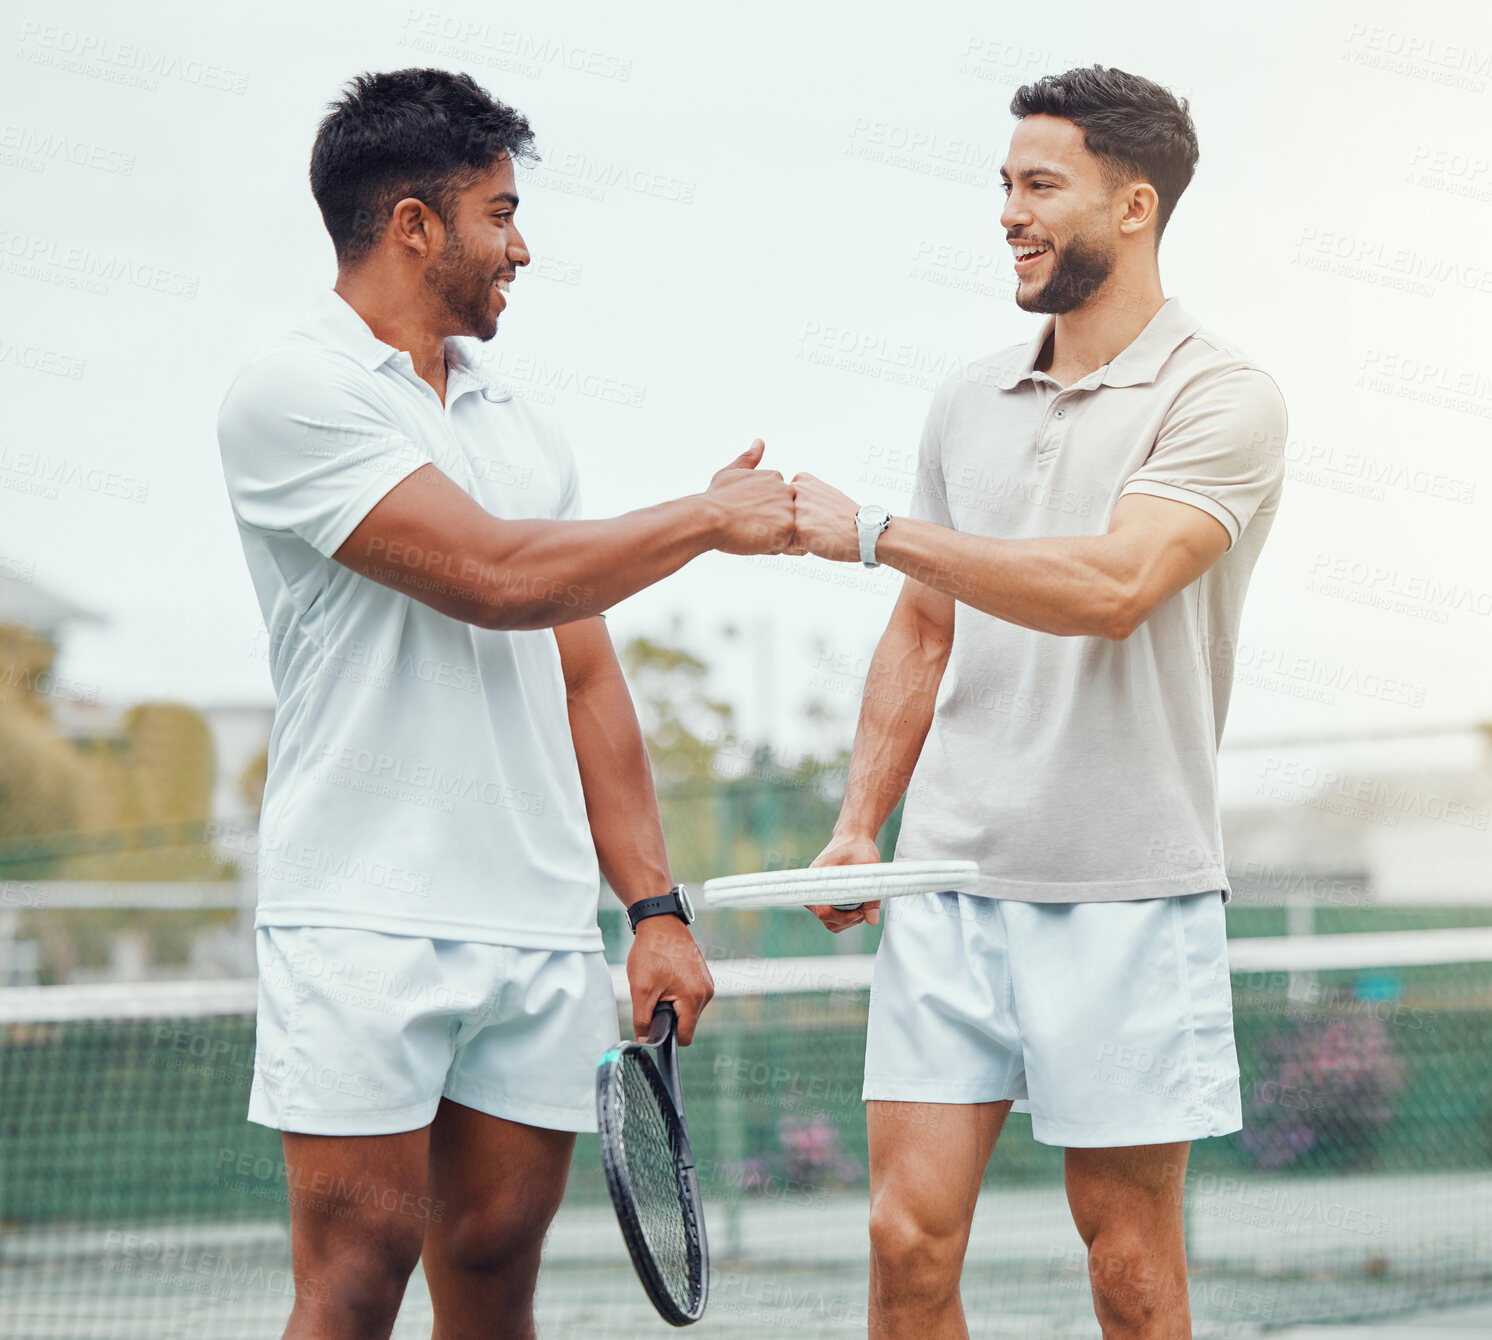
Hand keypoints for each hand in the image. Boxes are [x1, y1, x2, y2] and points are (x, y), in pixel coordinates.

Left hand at [626, 914, 713, 1044]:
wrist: (660, 922)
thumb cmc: (652, 951)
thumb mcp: (641, 989)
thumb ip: (643, 1020)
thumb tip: (645, 1041)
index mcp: (694, 998)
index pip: (685, 1037)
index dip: (667, 1035)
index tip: (654, 1022)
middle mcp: (707, 992)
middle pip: (687, 1023)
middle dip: (669, 1015)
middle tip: (654, 995)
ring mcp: (707, 983)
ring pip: (688, 1009)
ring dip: (673, 1003)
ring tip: (660, 983)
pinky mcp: (703, 975)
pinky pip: (690, 995)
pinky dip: (677, 992)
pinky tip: (667, 976)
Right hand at [704, 440, 797, 555]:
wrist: (708, 518)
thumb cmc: (716, 497)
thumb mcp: (732, 472)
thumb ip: (749, 458)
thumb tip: (759, 441)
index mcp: (775, 477)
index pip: (774, 502)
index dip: (757, 511)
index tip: (743, 511)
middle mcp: (786, 491)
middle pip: (781, 517)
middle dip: (766, 524)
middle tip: (745, 522)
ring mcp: (789, 511)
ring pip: (781, 532)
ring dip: (767, 535)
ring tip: (748, 530)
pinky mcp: (786, 532)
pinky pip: (780, 546)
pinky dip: (766, 547)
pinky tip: (751, 539)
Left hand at [789, 473, 861, 562]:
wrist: (867, 531)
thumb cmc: (845, 518)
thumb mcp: (823, 494)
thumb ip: (803, 495)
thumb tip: (780, 503)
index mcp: (801, 480)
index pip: (782, 504)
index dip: (798, 516)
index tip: (818, 516)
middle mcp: (795, 490)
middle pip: (779, 518)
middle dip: (793, 528)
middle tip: (819, 527)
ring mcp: (795, 509)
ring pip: (780, 532)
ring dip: (795, 539)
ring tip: (818, 535)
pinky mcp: (797, 530)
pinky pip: (785, 547)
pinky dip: (800, 550)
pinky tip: (819, 543)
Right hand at [804, 831, 882, 932]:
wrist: (852, 839)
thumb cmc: (858, 848)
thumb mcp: (869, 867)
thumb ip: (871, 895)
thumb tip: (872, 920)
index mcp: (817, 877)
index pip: (822, 909)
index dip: (841, 916)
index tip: (859, 911)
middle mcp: (812, 887)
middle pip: (826, 919)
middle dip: (848, 919)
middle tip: (865, 908)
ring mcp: (816, 893)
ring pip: (829, 921)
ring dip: (847, 919)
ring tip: (862, 905)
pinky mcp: (822, 896)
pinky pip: (831, 916)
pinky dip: (845, 916)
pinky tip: (857, 905)